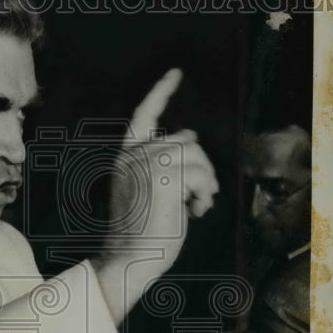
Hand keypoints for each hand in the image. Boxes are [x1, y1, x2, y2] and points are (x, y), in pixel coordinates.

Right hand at [108, 69, 218, 266]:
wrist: (129, 258)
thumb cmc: (142, 232)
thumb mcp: (151, 190)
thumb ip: (163, 163)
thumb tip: (190, 137)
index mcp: (126, 157)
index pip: (143, 115)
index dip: (161, 92)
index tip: (175, 73)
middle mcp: (133, 156)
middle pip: (186, 140)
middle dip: (201, 168)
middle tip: (198, 198)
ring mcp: (146, 165)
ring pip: (196, 155)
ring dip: (205, 182)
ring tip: (196, 205)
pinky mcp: (162, 178)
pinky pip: (201, 173)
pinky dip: (206, 193)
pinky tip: (196, 210)